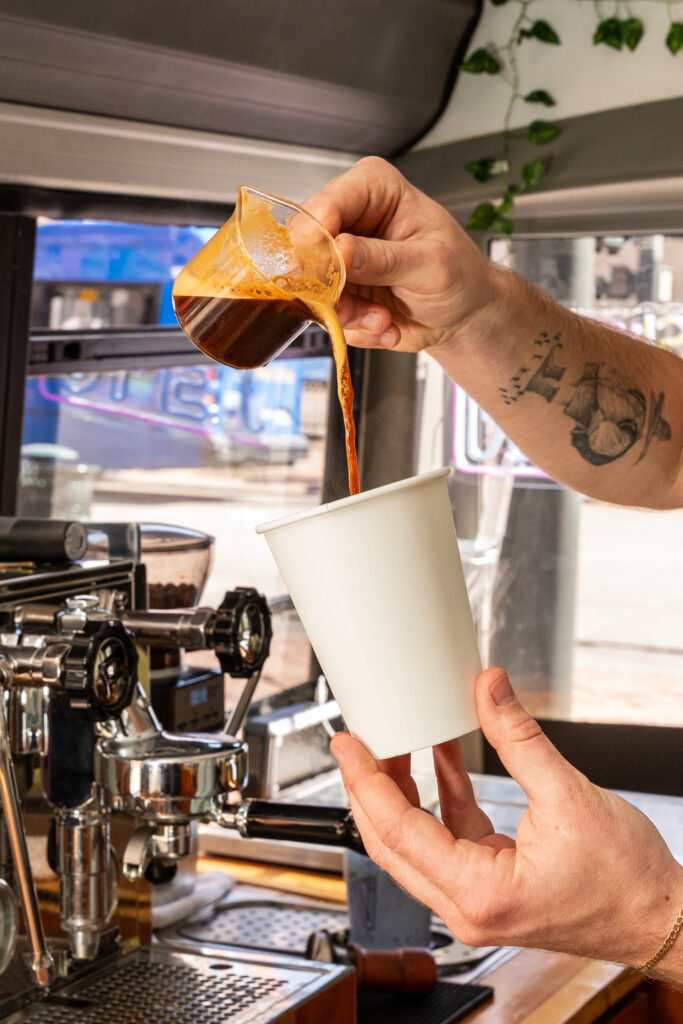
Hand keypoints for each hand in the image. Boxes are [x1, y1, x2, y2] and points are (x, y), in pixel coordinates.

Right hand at [304, 157, 497, 352]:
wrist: (464, 313)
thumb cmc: (459, 275)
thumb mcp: (430, 264)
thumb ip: (383, 258)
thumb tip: (340, 250)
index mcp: (374, 189)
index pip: (327, 203)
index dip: (320, 236)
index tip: (333, 267)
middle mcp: (349, 219)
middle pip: (306, 246)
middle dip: (333, 286)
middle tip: (361, 307)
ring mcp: (340, 258)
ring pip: (313, 288)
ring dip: (349, 314)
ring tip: (383, 318)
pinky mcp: (338, 292)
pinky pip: (327, 315)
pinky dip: (356, 328)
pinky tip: (385, 324)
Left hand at [330, 667, 682, 969]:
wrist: (662, 917)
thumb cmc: (627, 880)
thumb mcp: (569, 796)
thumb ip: (519, 737)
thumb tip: (489, 688)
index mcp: (478, 893)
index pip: (398, 830)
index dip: (366, 780)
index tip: (347, 744)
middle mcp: (467, 907)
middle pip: (392, 843)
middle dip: (370, 788)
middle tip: (357, 741)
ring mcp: (477, 900)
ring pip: (415, 844)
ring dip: (403, 792)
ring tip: (394, 742)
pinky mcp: (491, 885)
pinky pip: (449, 838)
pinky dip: (441, 798)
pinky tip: (441, 758)